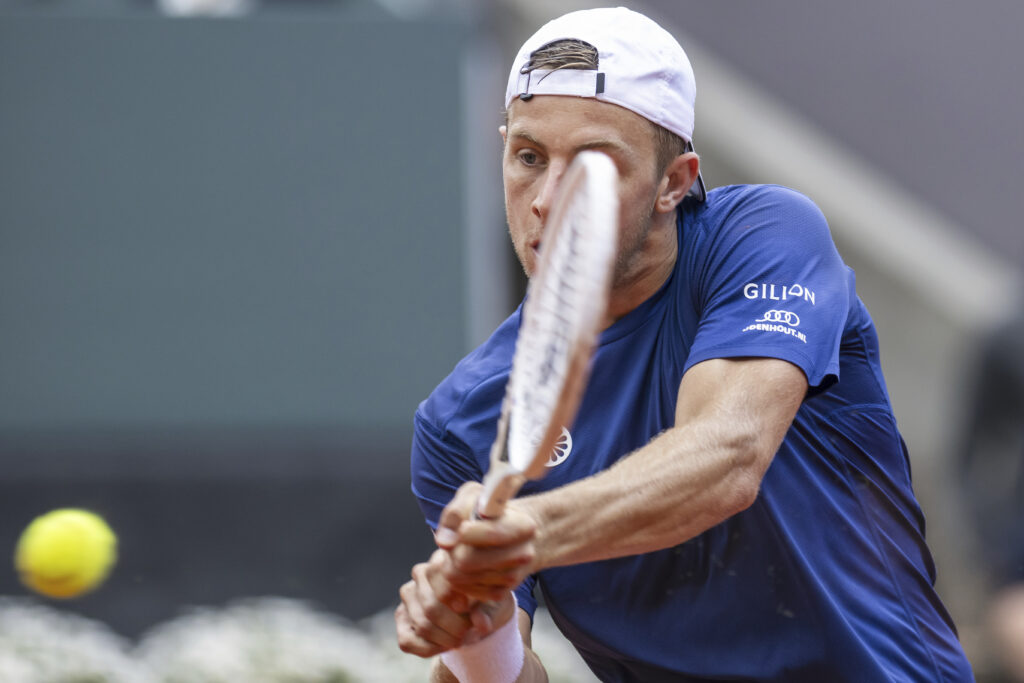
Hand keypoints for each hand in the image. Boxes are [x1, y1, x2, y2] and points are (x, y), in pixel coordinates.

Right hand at [395, 546, 518, 657]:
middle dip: (454, 628)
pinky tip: (445, 644)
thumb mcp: (495, 605)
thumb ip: (489, 612)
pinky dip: (430, 649)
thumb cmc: (486, 602)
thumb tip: (480, 623)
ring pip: (422, 625)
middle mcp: (421, 572)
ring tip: (462, 640)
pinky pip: (408, 641)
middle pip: (431, 607)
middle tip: (470, 635)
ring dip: (445, 640)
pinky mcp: (400, 616)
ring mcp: (408, 593)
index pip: (444, 583)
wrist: (477, 610)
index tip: (473, 617)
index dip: (460, 606)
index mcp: (445, 558)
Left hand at [435, 482, 539, 602]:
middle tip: (456, 541)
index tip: (462, 526)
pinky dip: (458, 578)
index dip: (465, 530)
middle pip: (465, 561)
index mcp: (523, 526)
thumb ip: (456, 512)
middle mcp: (522, 555)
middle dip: (452, 551)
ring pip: (459, 578)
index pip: (489, 534)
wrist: (519, 536)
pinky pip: (463, 590)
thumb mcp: (475, 496)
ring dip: (452, 564)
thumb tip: (445, 542)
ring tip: (462, 550)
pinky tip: (467, 565)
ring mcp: (512, 577)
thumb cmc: (493, 513)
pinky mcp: (500, 594)